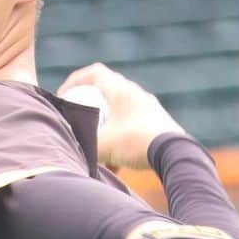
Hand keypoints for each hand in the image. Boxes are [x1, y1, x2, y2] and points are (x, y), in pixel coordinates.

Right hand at [57, 63, 186, 170]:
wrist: (174, 154)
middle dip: (89, 107)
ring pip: (119, 113)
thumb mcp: (101, 145)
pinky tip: (117, 165)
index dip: (75, 81)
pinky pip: (131, 127)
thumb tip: (66, 147)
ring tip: (98, 148)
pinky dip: (119, 140)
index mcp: (121, 90)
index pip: (94, 72)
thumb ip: (81, 144)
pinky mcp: (157, 125)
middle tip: (79, 121)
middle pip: (106, 92)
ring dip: (105, 128)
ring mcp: (148, 109)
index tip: (65, 96)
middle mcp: (136, 95)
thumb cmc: (135, 143)